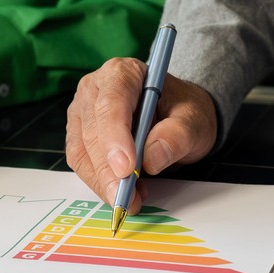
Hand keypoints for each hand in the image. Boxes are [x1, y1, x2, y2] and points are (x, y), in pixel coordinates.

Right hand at [66, 57, 218, 203]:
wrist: (177, 115)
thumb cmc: (183, 111)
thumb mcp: (194, 119)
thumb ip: (178, 135)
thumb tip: (152, 158)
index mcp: (123, 72)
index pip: (111, 103)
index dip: (115, 137)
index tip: (126, 168)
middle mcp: (95, 88)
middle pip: (92, 131)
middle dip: (108, 170)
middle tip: (127, 198)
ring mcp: (83, 112)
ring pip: (81, 151)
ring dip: (103, 181)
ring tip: (131, 200)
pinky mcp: (79, 135)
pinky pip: (82, 164)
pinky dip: (100, 183)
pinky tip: (125, 193)